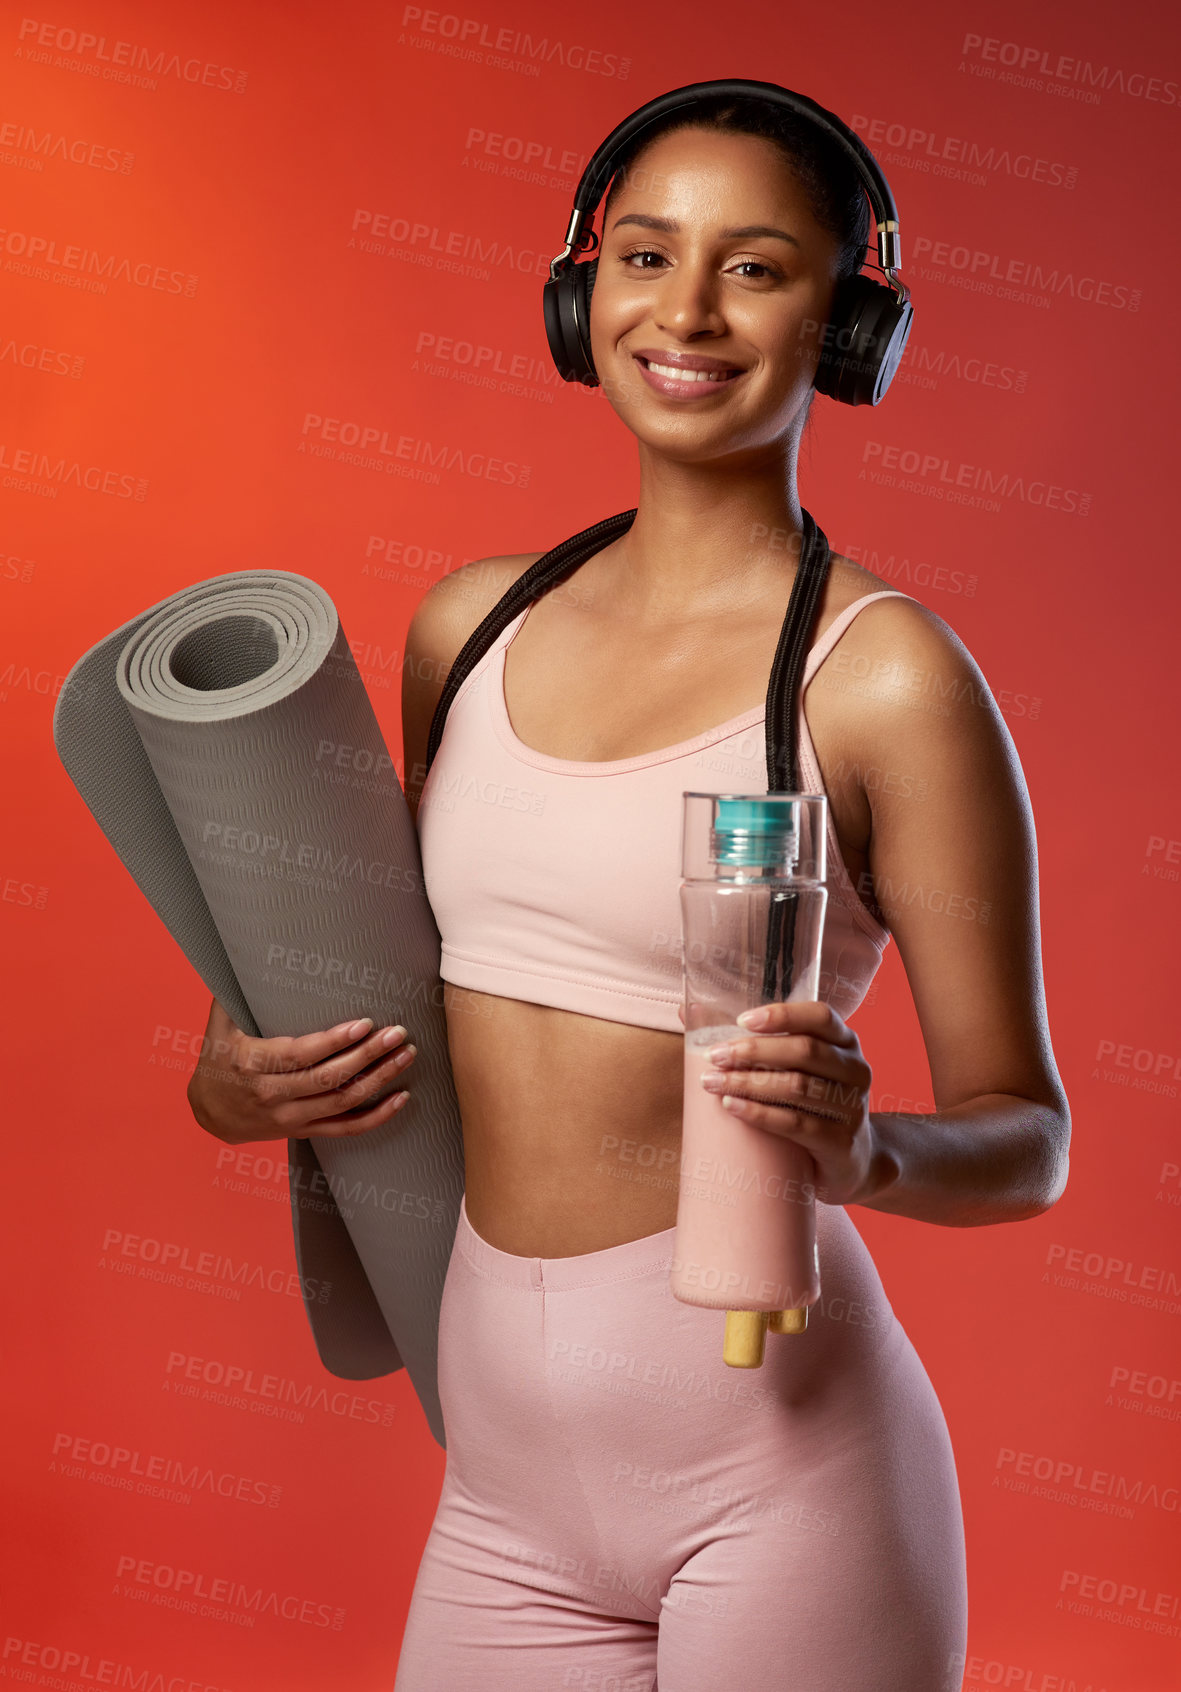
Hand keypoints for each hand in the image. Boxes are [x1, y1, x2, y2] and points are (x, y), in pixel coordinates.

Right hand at [186, 996, 417, 1145]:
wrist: (209, 1115)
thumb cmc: (219, 1060)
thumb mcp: (219, 1026)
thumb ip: (235, 993)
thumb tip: (249, 950)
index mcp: (253, 1065)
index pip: (300, 1055)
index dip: (334, 1041)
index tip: (365, 1023)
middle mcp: (273, 1095)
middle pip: (327, 1079)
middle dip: (368, 1056)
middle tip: (398, 1034)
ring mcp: (290, 1118)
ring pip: (342, 1103)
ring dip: (379, 1080)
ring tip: (405, 1055)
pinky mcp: (302, 1131)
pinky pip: (345, 1130)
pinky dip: (376, 1118)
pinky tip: (401, 1099)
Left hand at [697, 1000, 885, 1206]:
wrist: (853, 1163)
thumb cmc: (812, 1105)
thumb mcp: (797, 1070)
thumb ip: (754, 1040)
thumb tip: (689, 1011)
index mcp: (846, 1043)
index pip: (820, 1016)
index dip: (782, 1015)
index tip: (741, 1021)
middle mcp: (856, 1070)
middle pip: (804, 1051)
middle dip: (753, 1051)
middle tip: (713, 1056)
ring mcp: (853, 1108)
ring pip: (797, 1088)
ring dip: (749, 1083)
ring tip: (712, 1083)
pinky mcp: (841, 1144)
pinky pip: (797, 1125)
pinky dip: (761, 1114)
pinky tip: (732, 1107)